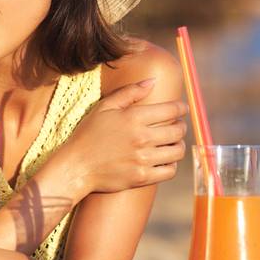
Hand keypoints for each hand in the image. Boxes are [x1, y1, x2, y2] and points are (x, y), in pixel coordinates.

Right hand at [59, 78, 187, 194]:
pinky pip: (169, 170)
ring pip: (177, 151)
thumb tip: (152, 81)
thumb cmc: (88, 134)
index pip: (171, 110)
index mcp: (133, 118)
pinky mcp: (143, 177)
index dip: (181, 107)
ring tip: (173, 142)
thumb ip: (129, 92)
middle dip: (181, 125)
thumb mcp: (104, 107)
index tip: (183, 108)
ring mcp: (143, 159)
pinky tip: (165, 159)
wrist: (76, 166)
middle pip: (177, 130)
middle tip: (178, 125)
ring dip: (179, 144)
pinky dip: (172, 164)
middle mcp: (142, 138)